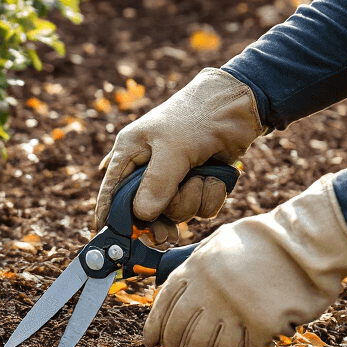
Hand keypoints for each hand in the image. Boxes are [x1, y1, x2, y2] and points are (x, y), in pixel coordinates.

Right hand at [95, 68, 262, 231]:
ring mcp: (174, 177)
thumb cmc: (195, 118)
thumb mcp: (172, 150)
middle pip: (146, 210)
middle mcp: (149, 167)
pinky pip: (200, 207)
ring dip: (193, 200)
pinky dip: (210, 196)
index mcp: (130, 152)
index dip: (109, 216)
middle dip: (163, 216)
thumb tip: (142, 216)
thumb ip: (156, 184)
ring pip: (177, 211)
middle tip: (168, 234)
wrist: (237, 107)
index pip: (111, 190)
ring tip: (202, 177)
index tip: (110, 239)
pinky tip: (216, 177)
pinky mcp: (198, 183)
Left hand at [143, 175, 346, 346]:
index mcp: (195, 269)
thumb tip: (180, 293)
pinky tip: (263, 346)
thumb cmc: (265, 240)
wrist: (305, 238)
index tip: (155, 345)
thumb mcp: (219, 244)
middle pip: (185, 341)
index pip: (164, 308)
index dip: (156, 331)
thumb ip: (199, 268)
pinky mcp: (263, 323)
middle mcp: (209, 292)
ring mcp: (235, 309)